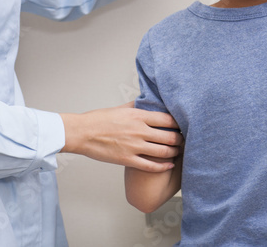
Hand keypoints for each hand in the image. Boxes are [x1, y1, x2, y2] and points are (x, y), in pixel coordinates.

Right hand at [60, 102, 182, 172]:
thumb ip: (137, 106)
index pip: (168, 119)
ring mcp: (134, 146)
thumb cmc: (99, 119)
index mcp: (138, 116)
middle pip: (170, 136)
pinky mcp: (127, 159)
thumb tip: (147, 101)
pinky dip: (164, 166)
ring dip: (175, 152)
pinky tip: (169, 165)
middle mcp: (139, 131)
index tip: (183, 125)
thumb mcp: (120, 108)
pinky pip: (151, 166)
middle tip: (184, 140)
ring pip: (164, 151)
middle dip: (180, 139)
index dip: (179, 123)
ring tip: (179, 151)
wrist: (82, 133)